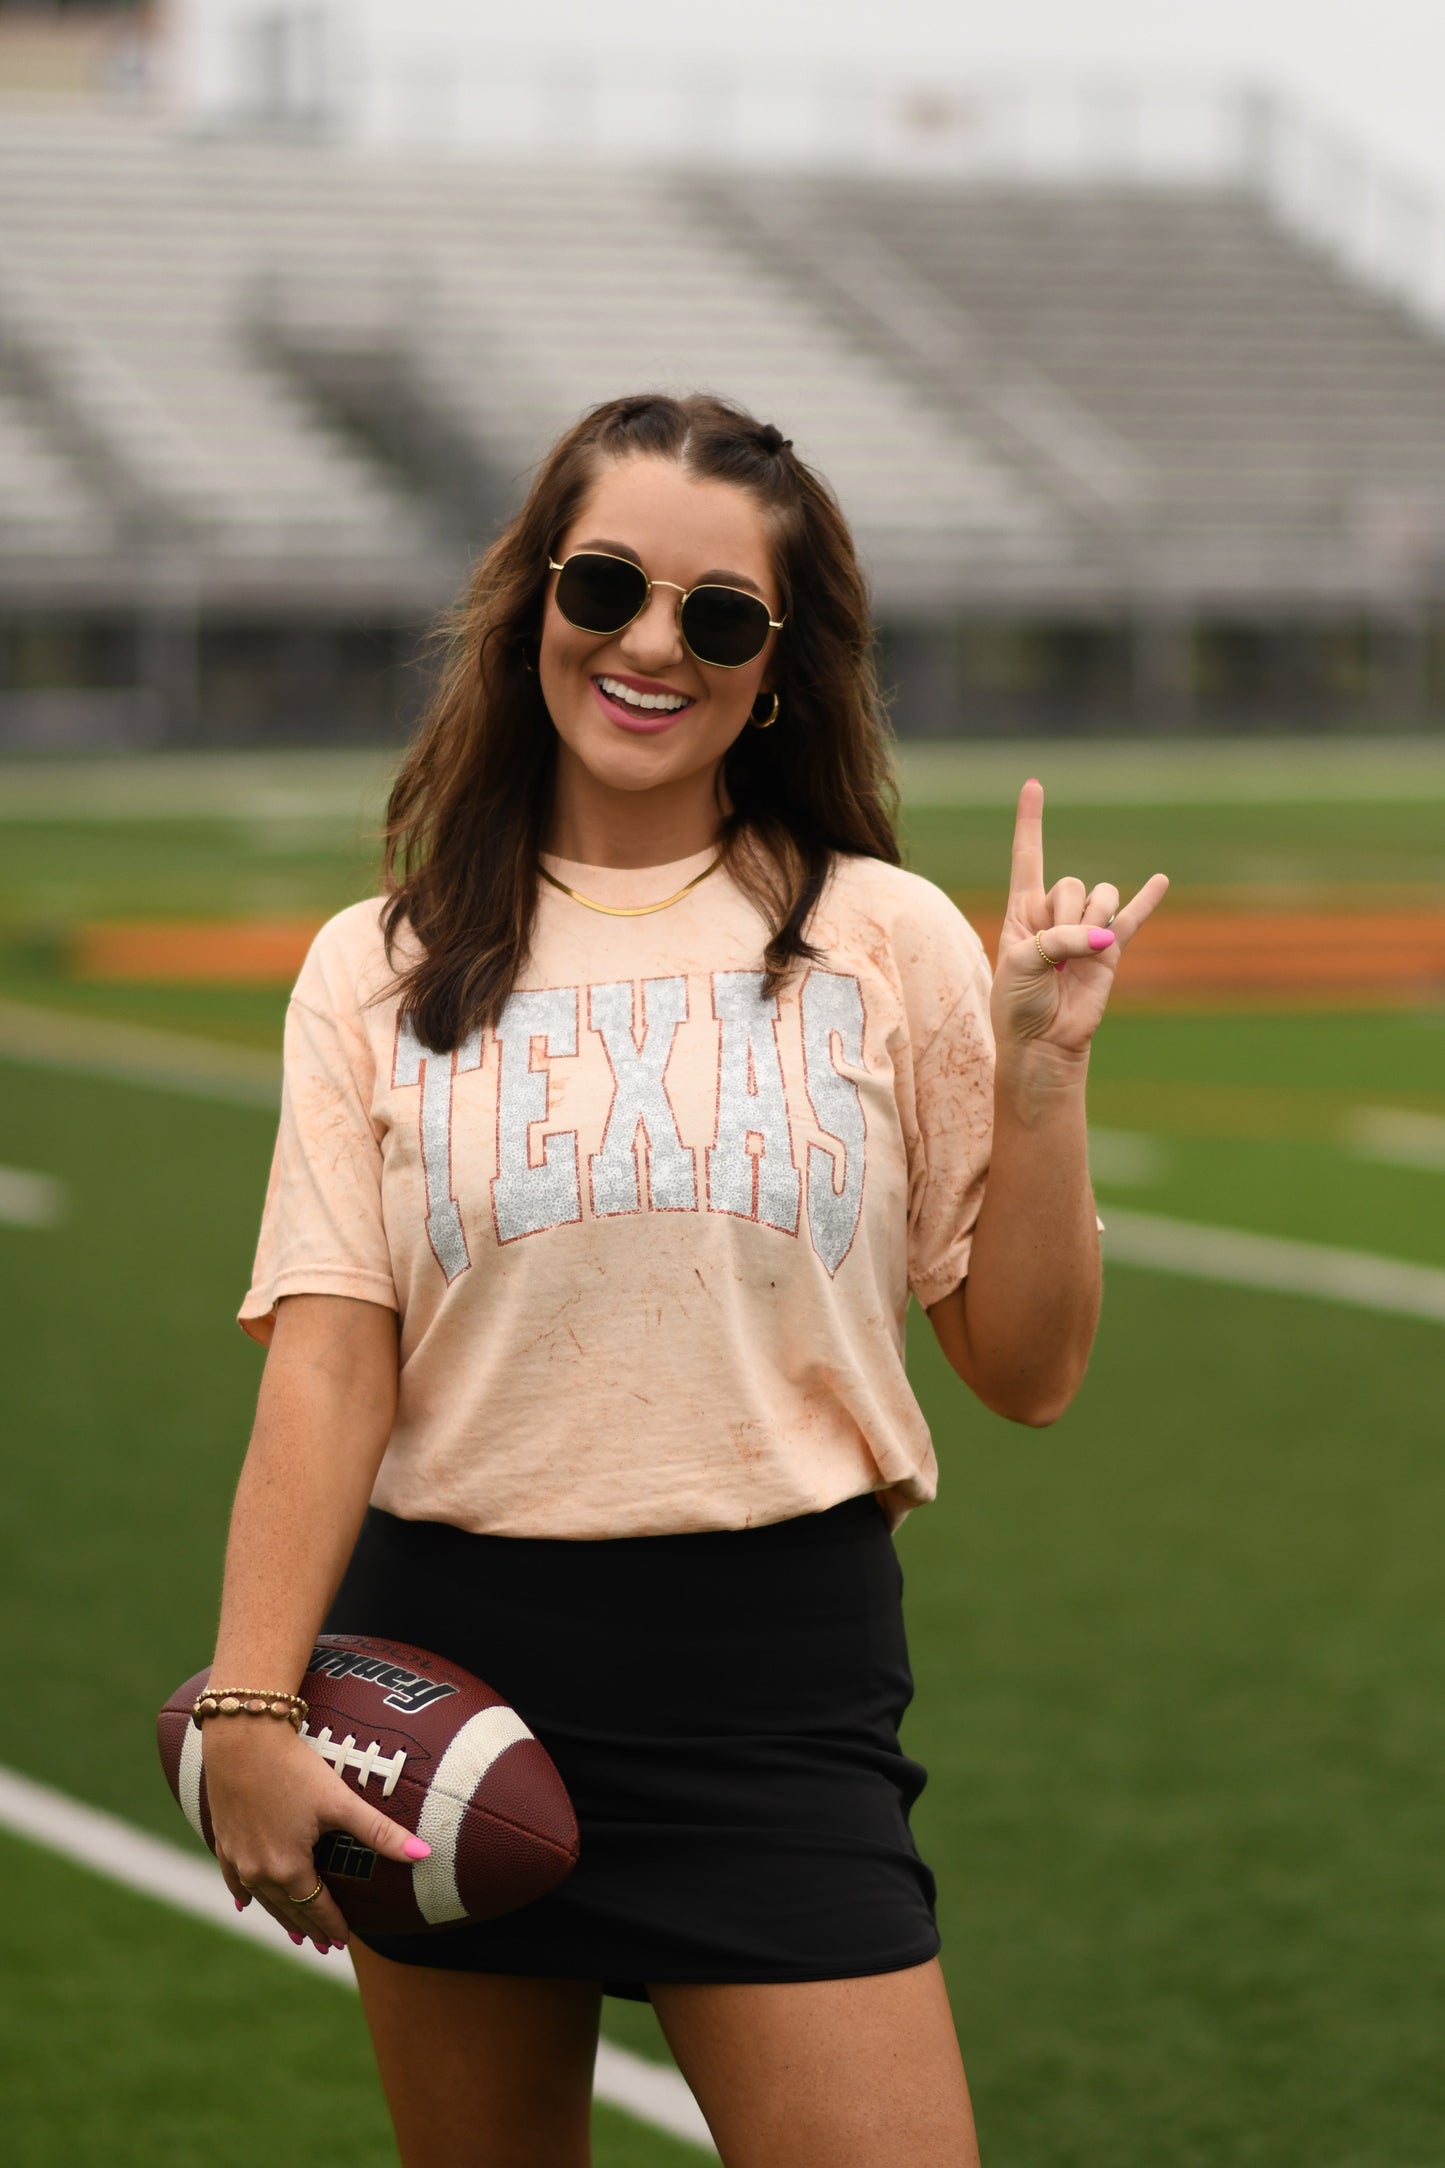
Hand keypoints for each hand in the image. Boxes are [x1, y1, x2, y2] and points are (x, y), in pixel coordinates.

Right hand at [204, 1718, 426, 1952]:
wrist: (242, 1737)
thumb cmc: (293, 1768)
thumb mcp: (340, 1801)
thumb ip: (380, 1831)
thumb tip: (423, 1854)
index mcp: (288, 1868)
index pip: (316, 1906)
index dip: (331, 1924)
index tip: (342, 1942)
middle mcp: (258, 1872)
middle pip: (289, 1908)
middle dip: (309, 1927)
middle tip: (323, 1946)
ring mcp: (237, 1858)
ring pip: (262, 1899)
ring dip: (280, 1916)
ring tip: (294, 1934)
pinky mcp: (222, 1840)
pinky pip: (233, 1879)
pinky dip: (244, 1894)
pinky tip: (245, 1903)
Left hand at [992, 777, 1167, 1057]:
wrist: (1041, 1043)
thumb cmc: (1017, 1004)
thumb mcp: (1022, 963)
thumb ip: (1059, 938)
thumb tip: (1104, 937)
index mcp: (1022, 910)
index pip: (1028, 856)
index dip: (1030, 821)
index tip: (1034, 783)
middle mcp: (1055, 914)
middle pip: (1072, 883)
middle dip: (1065, 916)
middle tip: (1051, 956)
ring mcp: (1085, 930)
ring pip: (1101, 897)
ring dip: (1092, 923)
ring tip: (1076, 960)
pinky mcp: (1110, 950)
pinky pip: (1132, 917)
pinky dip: (1147, 900)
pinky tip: (1161, 881)